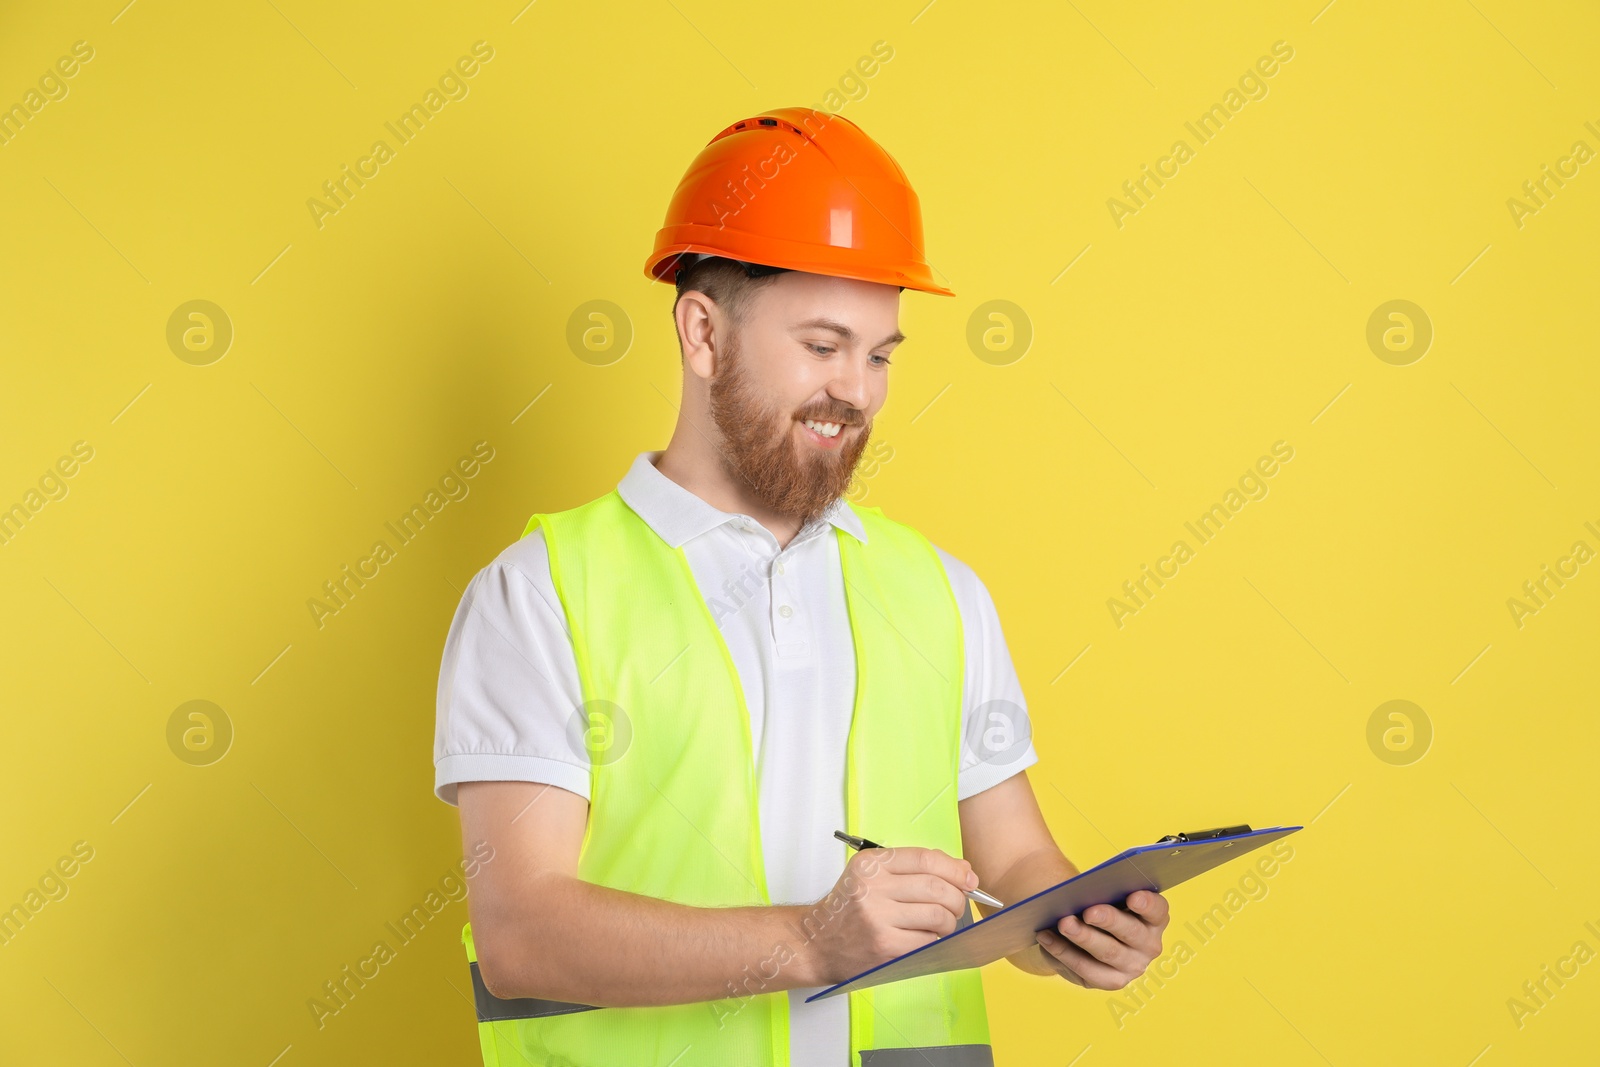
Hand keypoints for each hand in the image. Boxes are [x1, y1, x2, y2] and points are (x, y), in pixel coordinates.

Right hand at [805, 846, 978, 985]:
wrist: (818, 942)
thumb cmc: (849, 908)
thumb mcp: (870, 875)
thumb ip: (911, 868)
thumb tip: (961, 870)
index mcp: (871, 864)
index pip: (925, 859)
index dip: (954, 868)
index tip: (968, 877)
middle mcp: (873, 887)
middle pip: (935, 886)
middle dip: (957, 896)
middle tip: (958, 903)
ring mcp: (878, 918)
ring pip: (937, 914)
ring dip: (949, 920)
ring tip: (943, 921)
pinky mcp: (885, 946)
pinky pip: (928, 939)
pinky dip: (936, 938)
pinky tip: (928, 935)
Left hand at [1034, 890, 1168, 988]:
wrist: (1083, 932)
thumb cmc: (1097, 903)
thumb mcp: (1103, 895)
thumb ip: (1101, 892)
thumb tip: (1081, 893)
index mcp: (1154, 918)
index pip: (1157, 910)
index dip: (1147, 904)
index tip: (1133, 896)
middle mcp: (1149, 945)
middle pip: (1132, 932)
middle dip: (1109, 920)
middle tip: (1088, 911)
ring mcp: (1132, 966)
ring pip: (1108, 953)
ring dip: (1084, 937)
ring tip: (1064, 923)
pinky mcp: (1110, 981)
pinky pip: (1086, 969)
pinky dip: (1064, 952)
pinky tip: (1046, 937)